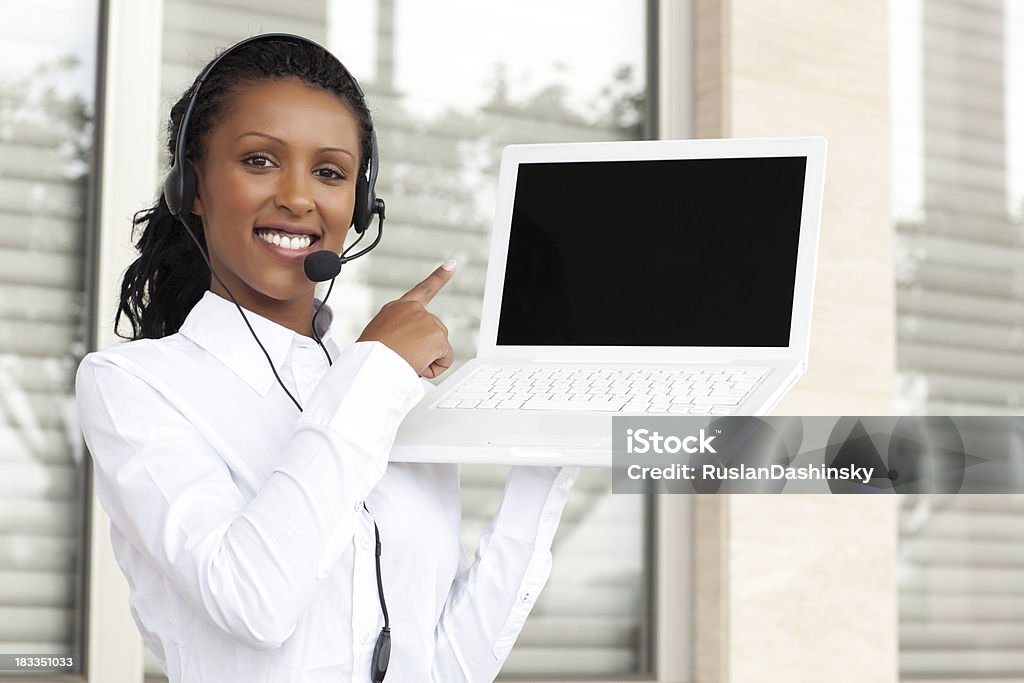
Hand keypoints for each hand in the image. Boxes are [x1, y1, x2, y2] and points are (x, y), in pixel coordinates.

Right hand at [356, 261, 455, 377]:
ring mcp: (427, 320)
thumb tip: (414, 351)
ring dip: (426, 359)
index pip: (423, 289)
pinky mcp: (437, 335)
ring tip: (405, 359)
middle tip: (402, 355)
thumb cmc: (370, 357)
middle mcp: (414, 310)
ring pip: (438, 348)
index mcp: (397, 308)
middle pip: (433, 332)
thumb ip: (401, 335)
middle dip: (423, 349)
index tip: (452, 264)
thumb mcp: (380, 337)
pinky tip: (417, 364)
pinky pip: (444, 360)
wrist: (371, 364)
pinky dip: (434, 368)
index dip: (440, 276)